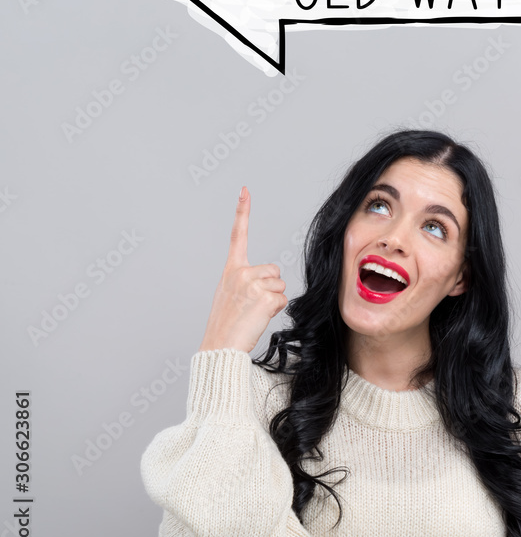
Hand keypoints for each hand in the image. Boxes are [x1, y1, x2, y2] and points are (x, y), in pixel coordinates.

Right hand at [198, 186, 287, 353]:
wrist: (220, 345)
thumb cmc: (226, 323)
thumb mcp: (230, 294)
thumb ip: (247, 281)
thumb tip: (271, 282)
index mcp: (231, 270)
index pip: (237, 235)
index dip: (242, 211)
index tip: (245, 191)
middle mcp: (241, 272)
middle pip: (274, 271)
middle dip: (270, 287)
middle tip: (252, 305)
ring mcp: (252, 284)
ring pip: (280, 286)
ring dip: (273, 300)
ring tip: (254, 312)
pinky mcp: (264, 297)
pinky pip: (283, 300)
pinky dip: (276, 310)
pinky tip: (259, 317)